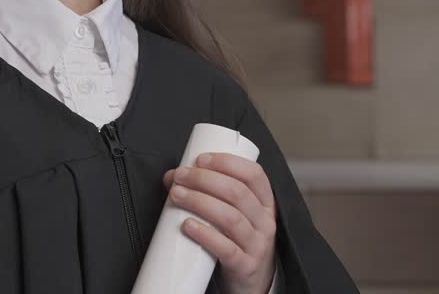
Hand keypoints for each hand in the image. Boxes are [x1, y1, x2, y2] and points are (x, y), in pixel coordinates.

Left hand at [162, 152, 277, 293]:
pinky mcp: (245, 266)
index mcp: (264, 203)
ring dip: (200, 201)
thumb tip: (173, 177)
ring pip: (230, 218)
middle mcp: (265, 222)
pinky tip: (188, 225)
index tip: (201, 159)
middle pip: (237, 193)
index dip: (228, 162)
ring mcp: (257, 245)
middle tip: (180, 176)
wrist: (252, 283)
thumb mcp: (234, 214)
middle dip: (204, 179)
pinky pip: (226, 249)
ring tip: (177, 195)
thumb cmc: (237, 241)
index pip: (254, 174)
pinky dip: (205, 234)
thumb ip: (210, 193)